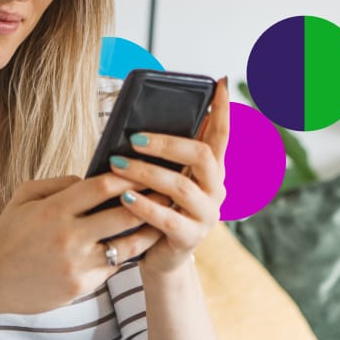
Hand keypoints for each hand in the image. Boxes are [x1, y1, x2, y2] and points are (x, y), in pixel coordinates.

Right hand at [0, 173, 162, 313]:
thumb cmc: (10, 233)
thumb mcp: (25, 196)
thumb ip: (60, 183)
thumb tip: (92, 177)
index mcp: (54, 210)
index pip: (102, 187)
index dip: (129, 177)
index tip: (148, 169)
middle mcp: (69, 237)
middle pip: (124, 214)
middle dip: (150, 200)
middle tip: (170, 190)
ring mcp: (77, 264)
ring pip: (127, 245)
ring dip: (149, 230)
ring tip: (166, 218)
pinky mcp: (82, 286)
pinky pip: (114, 265)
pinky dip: (128, 253)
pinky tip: (141, 242)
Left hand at [108, 77, 229, 274]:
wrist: (160, 257)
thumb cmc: (159, 208)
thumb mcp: (167, 179)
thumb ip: (166, 156)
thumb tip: (141, 121)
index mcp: (213, 171)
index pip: (222, 134)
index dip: (223, 109)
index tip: (220, 83)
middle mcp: (216, 190)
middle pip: (203, 157)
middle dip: (167, 144)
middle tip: (135, 137)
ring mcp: (206, 216)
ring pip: (181, 187)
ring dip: (147, 173)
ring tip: (117, 164)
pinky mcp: (189, 239)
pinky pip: (167, 219)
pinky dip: (144, 206)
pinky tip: (124, 196)